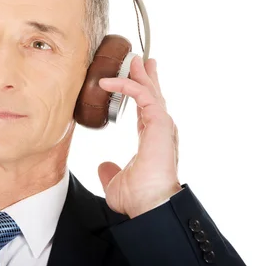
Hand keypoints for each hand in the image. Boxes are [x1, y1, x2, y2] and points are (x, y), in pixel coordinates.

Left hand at [97, 56, 181, 217]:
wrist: (151, 205)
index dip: (141, 93)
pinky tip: (108, 82)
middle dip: (146, 76)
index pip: (147, 109)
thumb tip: (104, 167)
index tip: (135, 80)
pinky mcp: (159, 122)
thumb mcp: (116, 182)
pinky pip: (142, 95)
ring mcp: (161, 125)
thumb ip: (110, 171)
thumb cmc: (139, 198)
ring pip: (150, 91)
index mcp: (151, 139)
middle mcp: (159, 129)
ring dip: (139, 74)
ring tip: (132, 59)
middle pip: (153, 95)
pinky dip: (126, 85)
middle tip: (140, 60)